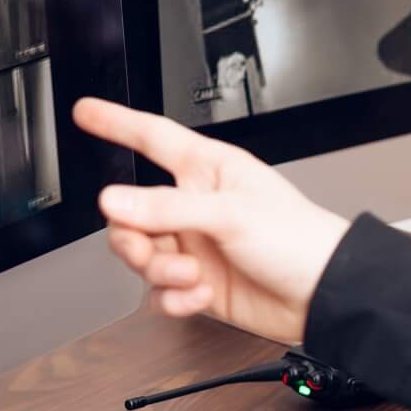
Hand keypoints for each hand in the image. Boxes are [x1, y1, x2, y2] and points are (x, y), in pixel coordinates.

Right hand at [73, 98, 350, 344]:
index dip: (117, 123)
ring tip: (189, 276)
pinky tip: (199, 296)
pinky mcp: (198, 285)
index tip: (86, 112)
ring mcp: (196, 247)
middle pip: (131, 213)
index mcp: (208, 171)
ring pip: (142, 256)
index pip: (152, 137)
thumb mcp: (230, 214)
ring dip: (159, 272)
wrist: (324, 297)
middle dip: (133, 237)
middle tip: (149, 249)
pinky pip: (161, 292)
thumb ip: (166, 208)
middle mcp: (196, 207)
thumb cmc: (298, 240)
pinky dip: (174, 299)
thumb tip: (115, 202)